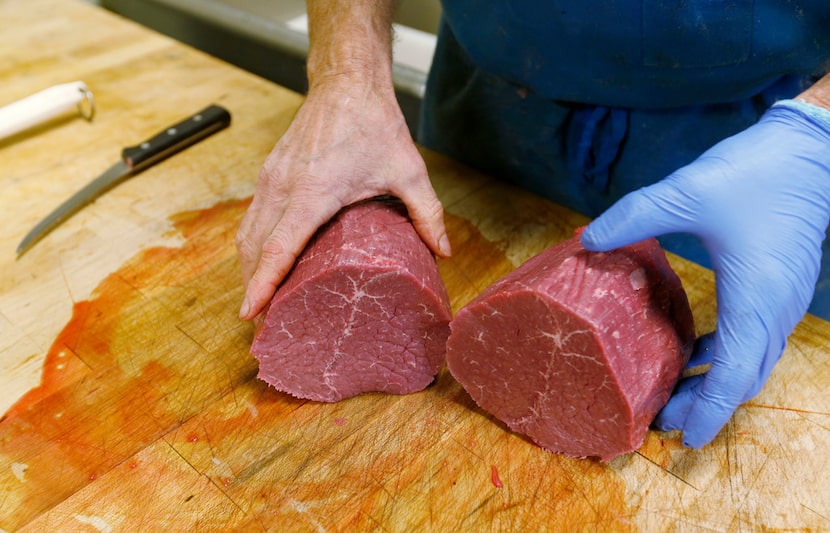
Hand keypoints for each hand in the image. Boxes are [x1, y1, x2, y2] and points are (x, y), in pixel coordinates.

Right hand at [236, 81, 450, 319]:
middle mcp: (284, 187)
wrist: (346, 82)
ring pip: (247, 233)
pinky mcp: (269, 172)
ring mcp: (271, 178)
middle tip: (263, 323)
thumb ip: (427, 214)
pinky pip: (252, 216)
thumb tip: (444, 252)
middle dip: (253, 287)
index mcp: (313, 193)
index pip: (278, 248)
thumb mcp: (408, 171)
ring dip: (248, 268)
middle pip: (254, 248)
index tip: (252, 312)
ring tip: (259, 301)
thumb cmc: (374, 123)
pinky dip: (252, 245)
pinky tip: (262, 262)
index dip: (262, 284)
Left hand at [581, 101, 829, 446]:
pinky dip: (727, 353)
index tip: (686, 438)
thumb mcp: (687, 191)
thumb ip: (634, 215)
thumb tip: (587, 238)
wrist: (812, 147)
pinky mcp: (781, 285)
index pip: (735, 373)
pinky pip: (755, 336)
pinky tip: (696, 348)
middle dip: (704, 404)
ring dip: (716, 381)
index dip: (709, 410)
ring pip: (752, 360)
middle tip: (662, 419)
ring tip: (675, 392)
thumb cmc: (757, 171)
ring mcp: (783, 298)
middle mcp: (775, 307)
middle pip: (743, 377)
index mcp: (755, 296)